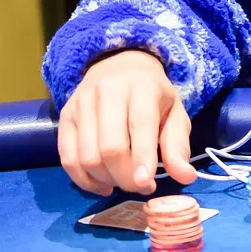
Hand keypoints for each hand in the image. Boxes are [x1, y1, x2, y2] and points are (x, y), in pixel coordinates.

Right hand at [58, 50, 196, 195]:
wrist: (119, 66)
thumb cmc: (152, 95)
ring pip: (87, 156)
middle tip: (140, 186)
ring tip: (122, 182)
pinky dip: (83, 180)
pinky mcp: (65, 116)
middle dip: (125, 177)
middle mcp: (107, 92)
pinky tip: (102, 184)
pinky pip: (67, 158)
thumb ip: (178, 146)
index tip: (147, 185)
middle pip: (110, 147)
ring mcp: (81, 103)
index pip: (139, 126)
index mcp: (141, 87)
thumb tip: (186, 177)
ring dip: (106, 180)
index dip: (143, 160)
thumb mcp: (174, 113)